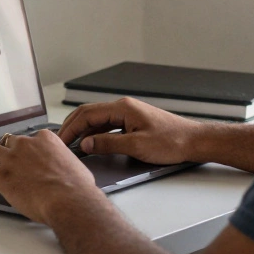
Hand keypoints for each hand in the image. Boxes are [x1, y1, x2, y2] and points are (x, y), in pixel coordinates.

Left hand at [0, 130, 104, 224]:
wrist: (69, 200)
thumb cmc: (77, 187)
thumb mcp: (75, 165)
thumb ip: (64, 161)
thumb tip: (67, 169)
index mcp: (46, 140)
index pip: (30, 138)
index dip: (26, 149)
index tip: (25, 157)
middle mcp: (26, 145)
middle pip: (8, 142)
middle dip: (6, 151)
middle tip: (6, 162)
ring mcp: (12, 158)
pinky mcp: (1, 174)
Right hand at [57, 98, 201, 164]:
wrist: (193, 141)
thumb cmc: (171, 141)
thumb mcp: (136, 146)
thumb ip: (108, 144)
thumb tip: (85, 144)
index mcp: (122, 108)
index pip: (87, 114)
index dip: (70, 128)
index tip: (60, 140)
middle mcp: (123, 107)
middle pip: (89, 114)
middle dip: (72, 127)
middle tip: (60, 142)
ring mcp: (128, 114)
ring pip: (97, 120)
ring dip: (83, 131)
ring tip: (71, 145)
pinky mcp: (133, 123)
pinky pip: (107, 125)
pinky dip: (95, 134)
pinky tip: (91, 144)